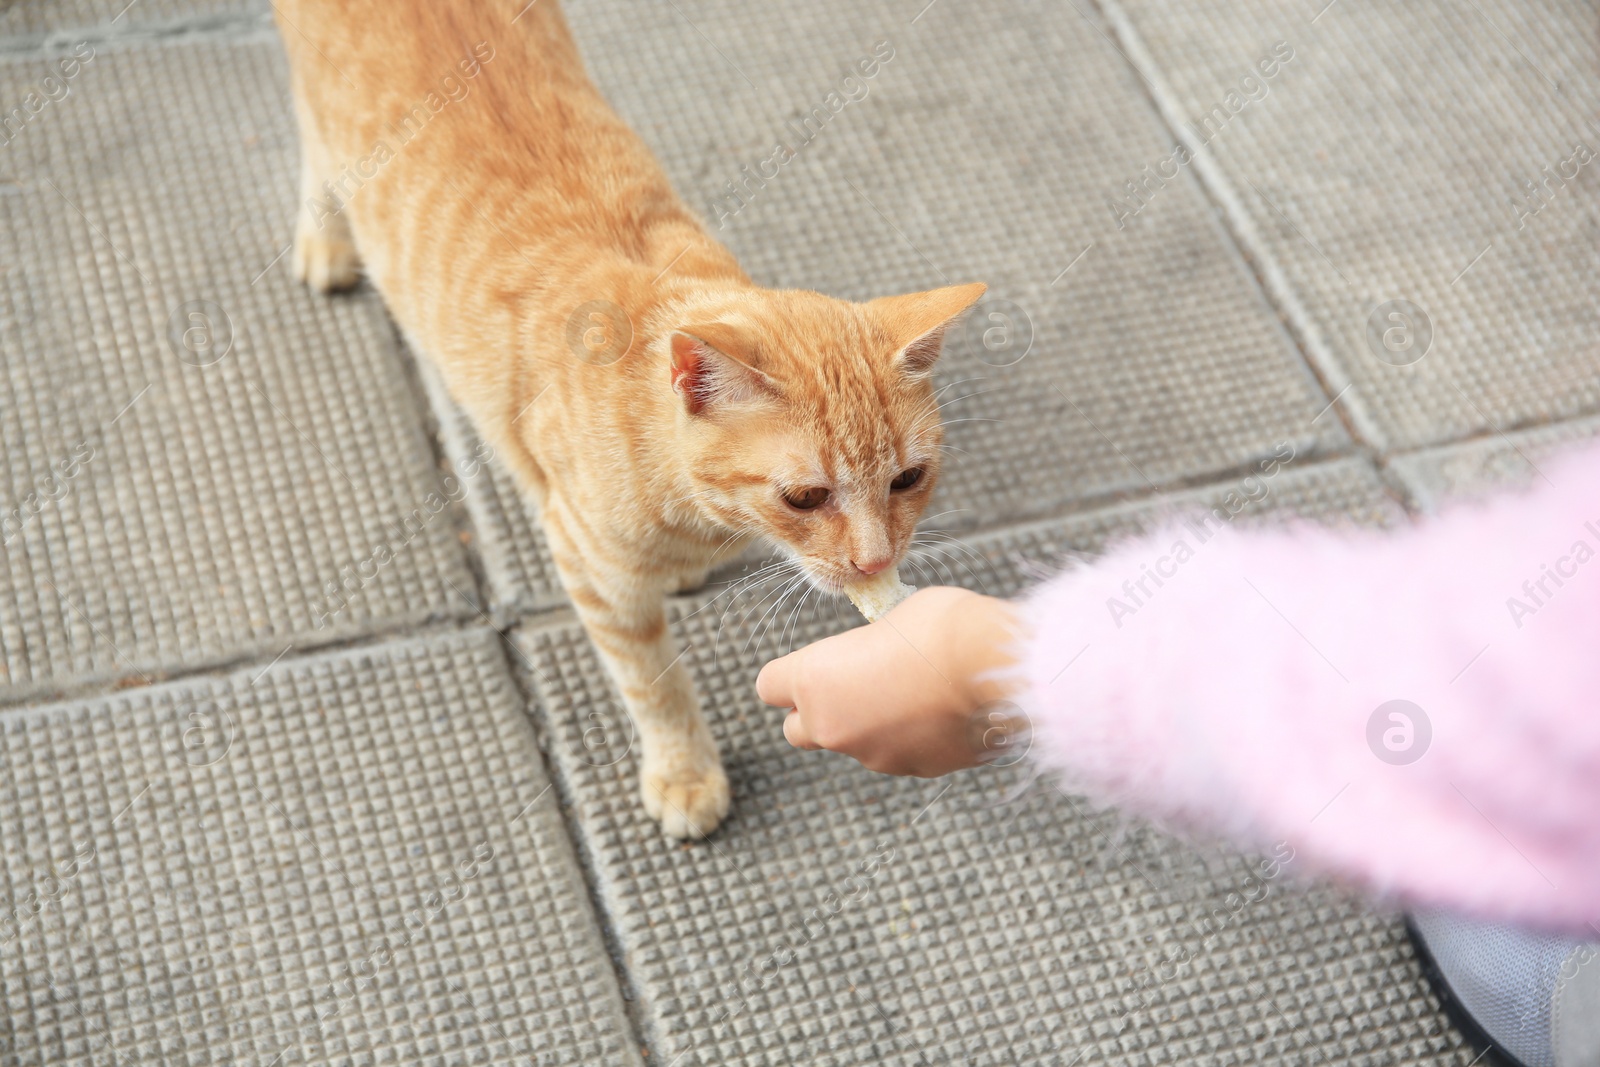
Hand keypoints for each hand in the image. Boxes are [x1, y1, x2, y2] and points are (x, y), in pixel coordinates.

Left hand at [756, 587, 1022, 776]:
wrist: (999, 669)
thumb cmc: (943, 626)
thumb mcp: (893, 617)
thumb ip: (870, 644)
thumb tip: (882, 648)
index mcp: (815, 680)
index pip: (769, 686)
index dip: (790, 673)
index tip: (820, 660)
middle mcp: (833, 725)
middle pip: (798, 729)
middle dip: (818, 710)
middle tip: (854, 682)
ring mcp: (874, 755)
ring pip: (854, 743)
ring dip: (870, 723)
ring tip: (912, 690)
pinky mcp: (915, 770)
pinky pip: (899, 753)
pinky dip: (911, 737)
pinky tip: (942, 709)